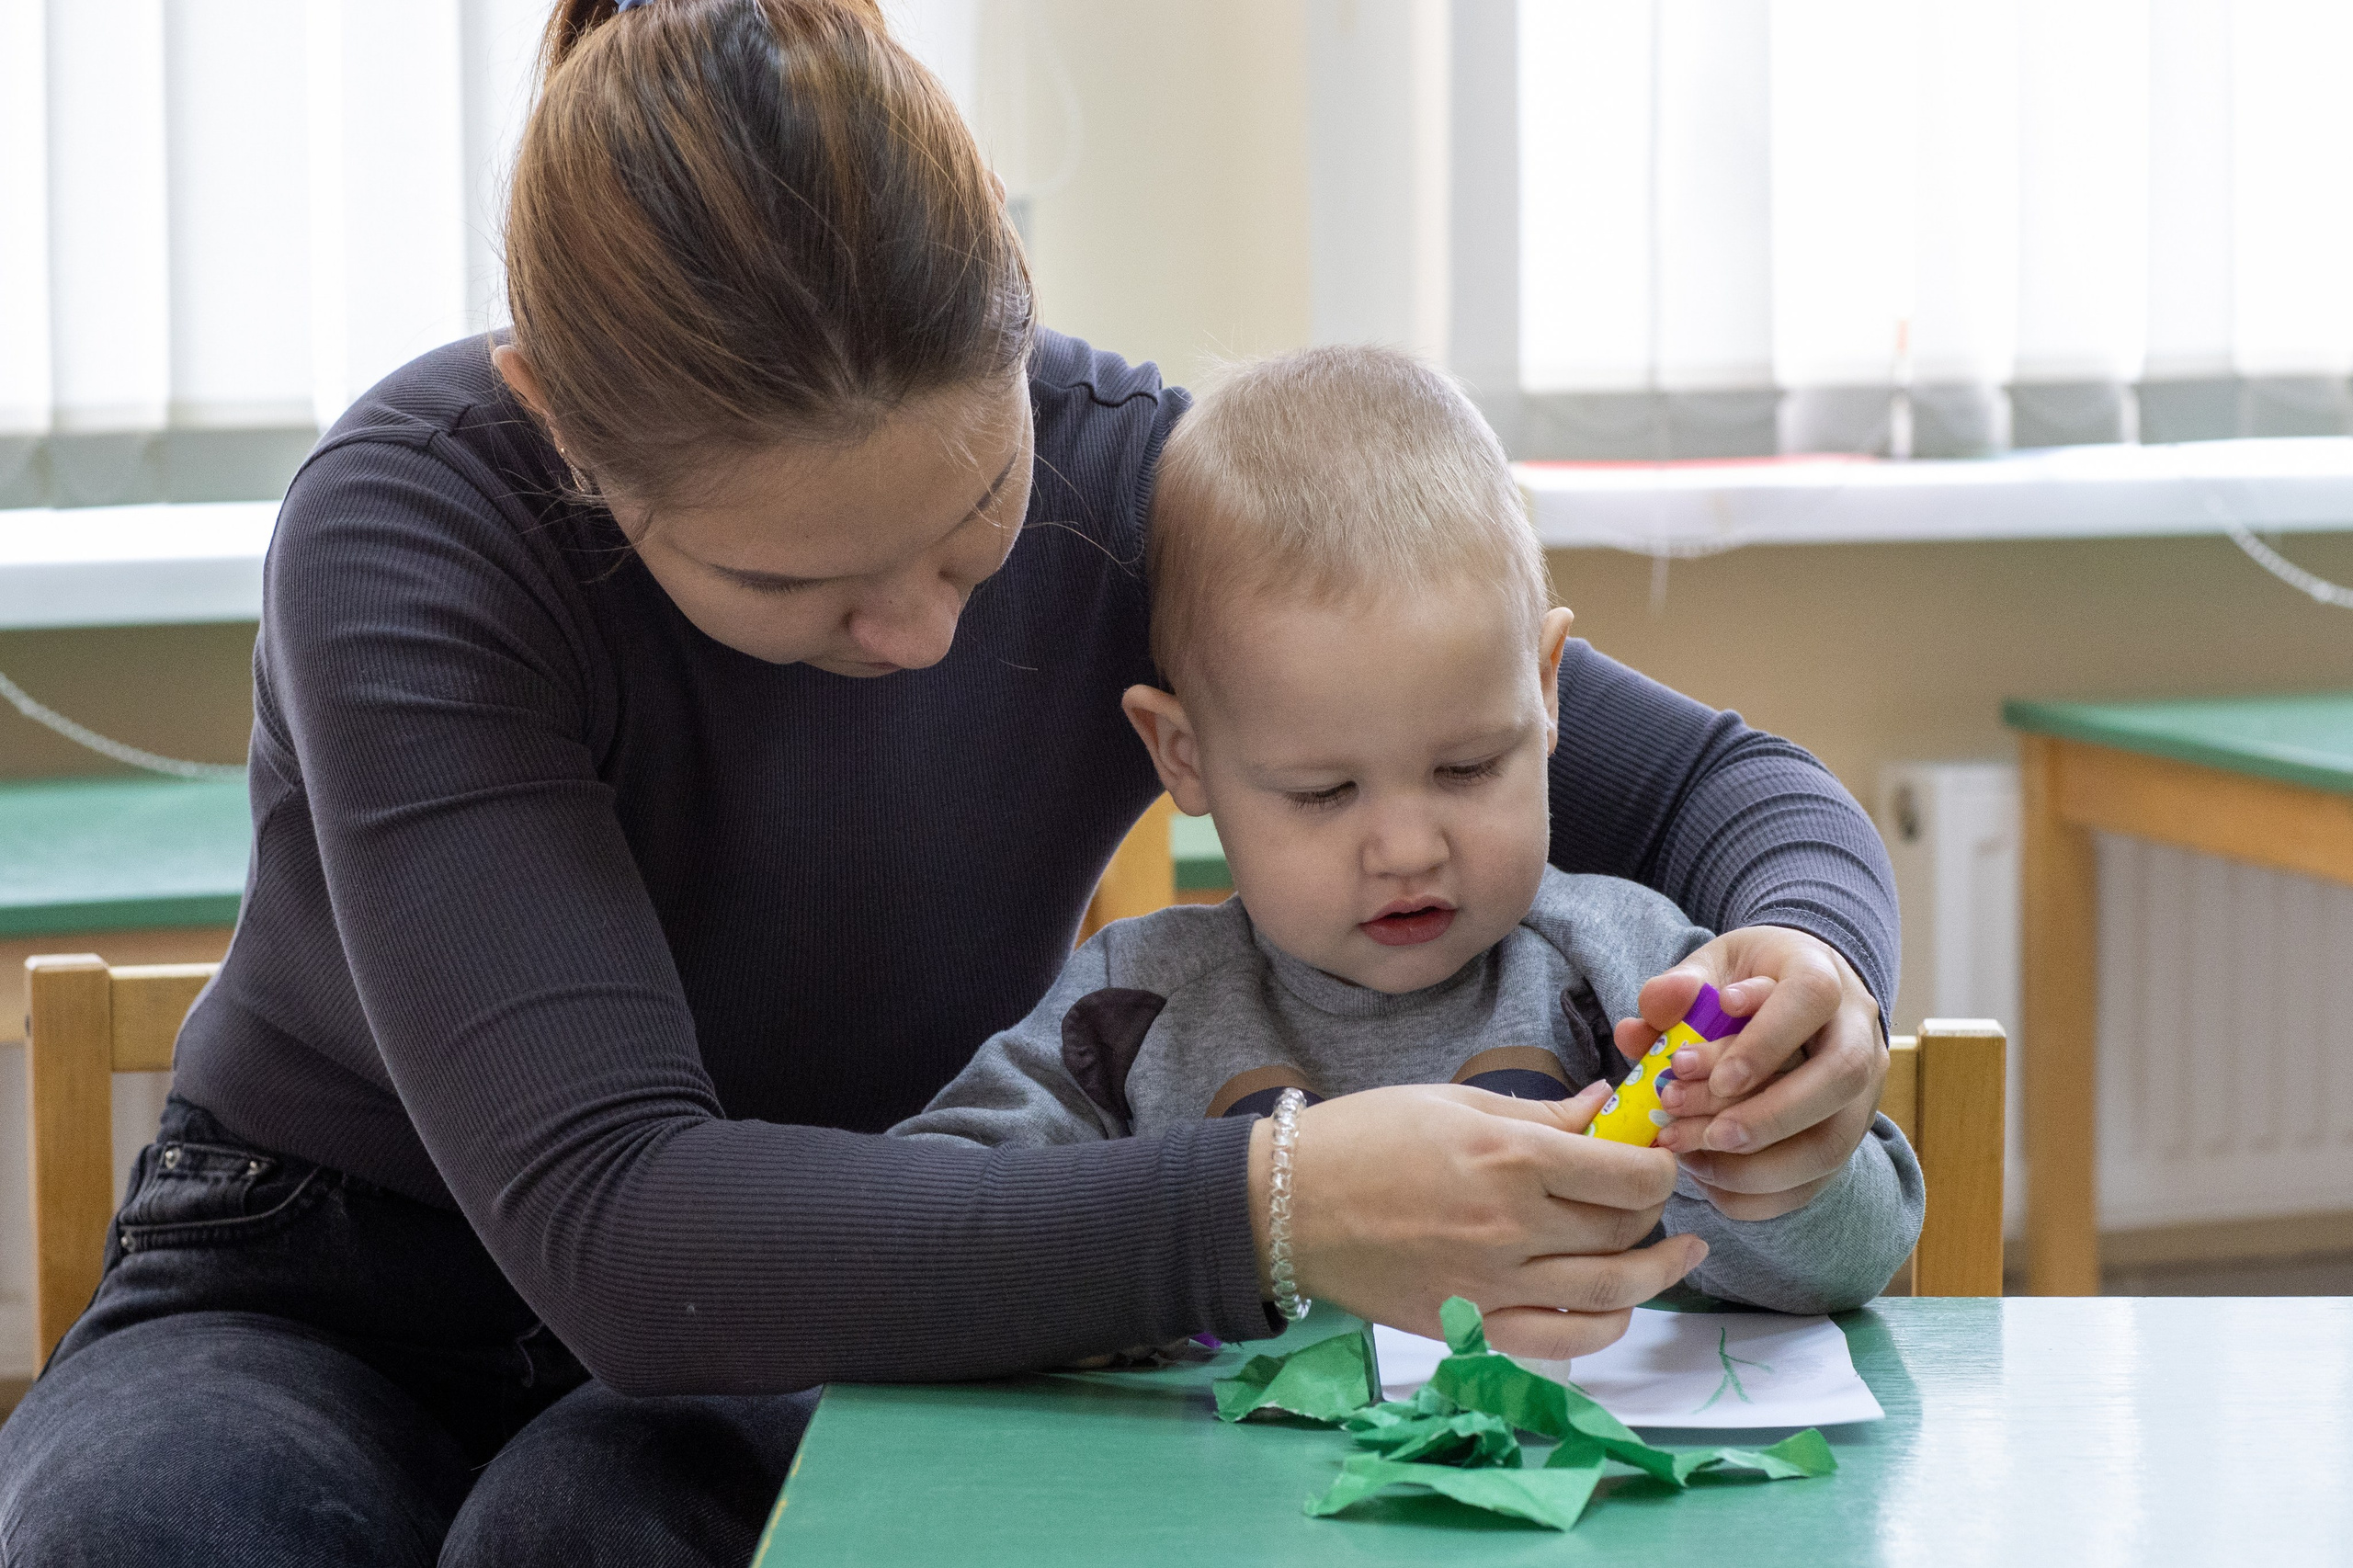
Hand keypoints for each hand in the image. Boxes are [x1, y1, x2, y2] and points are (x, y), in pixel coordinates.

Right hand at [1247, 1081, 1708, 1359]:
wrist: (1285, 1205)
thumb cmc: (1362, 1138)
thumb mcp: (1453, 1101)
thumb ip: (1540, 1113)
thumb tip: (1605, 1106)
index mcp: (1510, 1158)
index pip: (1629, 1174)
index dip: (1660, 1165)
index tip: (1657, 1156)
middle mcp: (1512, 1227)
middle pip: (1625, 1230)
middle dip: (1654, 1210)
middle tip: (1652, 1195)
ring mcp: (1492, 1285)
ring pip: (1611, 1291)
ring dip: (1655, 1273)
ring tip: (1676, 1255)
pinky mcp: (1470, 1326)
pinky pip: (1563, 1342)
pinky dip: (1604, 1326)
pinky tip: (1618, 1305)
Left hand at [1611, 926, 1885, 1221]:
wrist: (1789, 999)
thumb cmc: (1743, 983)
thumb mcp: (1710, 966)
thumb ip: (1677, 986)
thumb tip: (1656, 1005)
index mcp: (1820, 973)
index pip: (1811, 998)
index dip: (1765, 1040)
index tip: (1715, 1076)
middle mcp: (1856, 1033)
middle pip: (1840, 1078)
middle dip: (1768, 1115)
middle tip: (1704, 1132)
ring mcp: (1861, 1091)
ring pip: (1834, 1142)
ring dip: (1758, 1164)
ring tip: (1691, 1156)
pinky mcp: (1846, 1137)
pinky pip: (1815, 1182)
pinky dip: (1757, 1193)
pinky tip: (1706, 1179)